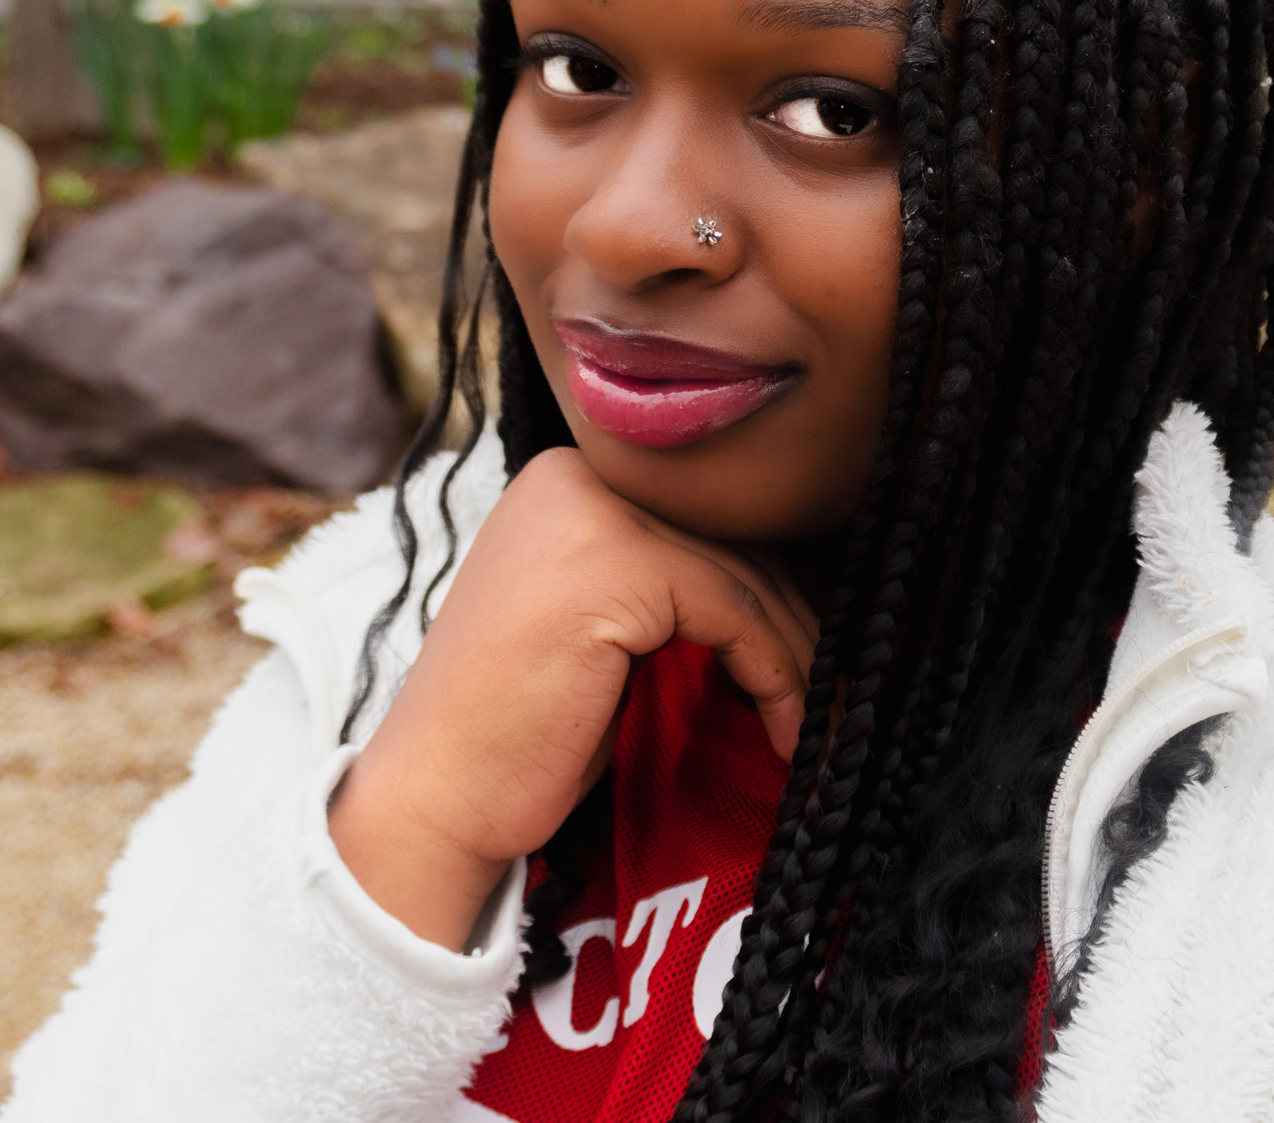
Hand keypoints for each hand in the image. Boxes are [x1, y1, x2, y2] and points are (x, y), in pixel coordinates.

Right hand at [327, 447, 818, 949]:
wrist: (437, 800)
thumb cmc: (524, 729)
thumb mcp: (606, 626)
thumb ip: (672, 579)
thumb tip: (799, 576)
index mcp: (567, 476)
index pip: (705, 517)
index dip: (774, 588)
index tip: (815, 656)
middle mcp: (574, 473)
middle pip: (731, 539)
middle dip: (795, 621)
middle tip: (837, 695)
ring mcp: (590, 510)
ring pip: (745, 576)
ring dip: (797, 659)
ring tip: (817, 725)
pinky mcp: (612, 563)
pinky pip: (734, 612)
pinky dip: (775, 676)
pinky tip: (787, 731)